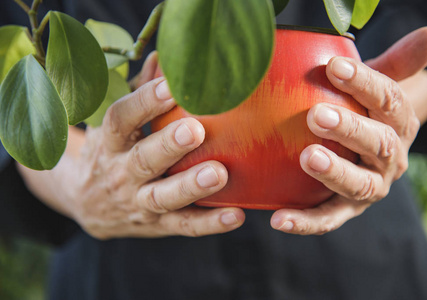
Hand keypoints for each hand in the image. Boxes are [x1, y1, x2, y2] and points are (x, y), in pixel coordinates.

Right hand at [20, 52, 244, 239]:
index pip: (121, 119)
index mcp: (110, 143)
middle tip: (196, 130)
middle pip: (143, 160)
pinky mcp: (157, 225)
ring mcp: (138, 203)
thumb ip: (137, 94)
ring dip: (190, 186)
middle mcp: (121, 174)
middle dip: (169, 145)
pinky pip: (183, 226)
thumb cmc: (110, 153)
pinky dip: (209, 223)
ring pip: (162, 197)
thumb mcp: (113, 126)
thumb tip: (161, 58)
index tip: (171, 85)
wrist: (87, 205)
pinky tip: (235, 215)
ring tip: (218, 173)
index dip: (144, 102)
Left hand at [271, 27, 426, 234]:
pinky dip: (305, 222)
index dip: (365, 83)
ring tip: (308, 158)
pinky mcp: (345, 210)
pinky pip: (327, 219)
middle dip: (350, 130)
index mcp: (399, 123)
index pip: (389, 100)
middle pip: (378, 144)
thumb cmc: (361, 110)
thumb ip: (396, 63)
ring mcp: (370, 187)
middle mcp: (390, 158)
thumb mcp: (376, 85)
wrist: (363, 148)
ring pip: (358, 184)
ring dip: (335, 173)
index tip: (334, 67)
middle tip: (317, 115)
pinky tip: (278, 219)